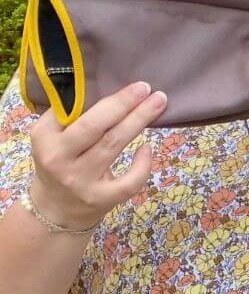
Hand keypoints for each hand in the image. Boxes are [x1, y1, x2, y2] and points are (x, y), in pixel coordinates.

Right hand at [27, 81, 166, 230]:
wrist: (55, 210)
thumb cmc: (62, 160)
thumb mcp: (54, 136)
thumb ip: (73, 114)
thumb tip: (109, 83)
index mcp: (45, 137)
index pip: (74, 111)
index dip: (105, 97)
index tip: (130, 83)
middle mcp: (58, 158)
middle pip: (95, 126)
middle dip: (124, 104)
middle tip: (146, 87)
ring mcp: (79, 181)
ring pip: (113, 145)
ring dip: (139, 120)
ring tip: (158, 102)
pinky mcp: (99, 199)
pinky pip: (127, 181)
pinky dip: (142, 165)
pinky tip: (147, 149)